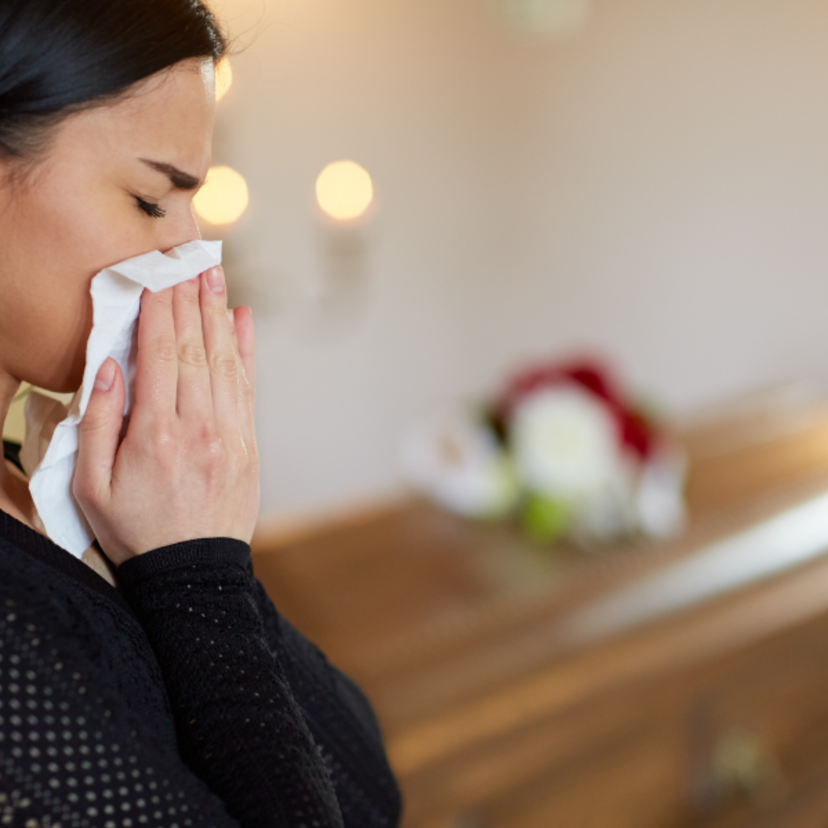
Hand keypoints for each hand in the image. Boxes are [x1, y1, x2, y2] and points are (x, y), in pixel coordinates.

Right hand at [73, 266, 258, 565]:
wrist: (192, 573)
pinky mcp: (249, 445)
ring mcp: (230, 436)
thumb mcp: (91, 485)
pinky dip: (246, 352)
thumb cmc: (135, 529)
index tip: (158, 278)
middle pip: (195, 350)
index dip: (159, 312)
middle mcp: (198, 428)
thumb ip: (98, 423)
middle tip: (190, 261)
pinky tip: (242, 321)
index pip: (159, 356)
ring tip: (213, 277)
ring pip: (225, 362)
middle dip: (191, 301)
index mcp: (155, 435)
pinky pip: (248, 389)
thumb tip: (109, 367)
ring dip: (218, 316)